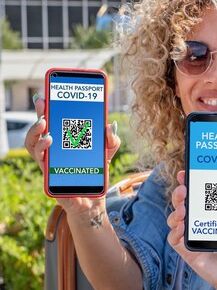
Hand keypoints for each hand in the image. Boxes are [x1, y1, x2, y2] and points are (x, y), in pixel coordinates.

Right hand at [24, 94, 121, 214]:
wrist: (94, 197)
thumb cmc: (97, 171)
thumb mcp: (109, 151)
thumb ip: (111, 139)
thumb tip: (110, 125)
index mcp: (65, 138)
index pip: (54, 119)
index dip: (49, 106)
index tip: (49, 93)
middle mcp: (53, 147)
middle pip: (39, 128)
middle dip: (39, 113)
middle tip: (43, 102)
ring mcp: (48, 160)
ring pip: (31, 143)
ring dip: (35, 131)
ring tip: (44, 123)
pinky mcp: (48, 173)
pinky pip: (39, 159)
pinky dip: (41, 148)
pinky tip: (49, 141)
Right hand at [167, 170, 216, 289]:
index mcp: (216, 214)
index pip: (200, 195)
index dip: (192, 182)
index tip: (188, 171)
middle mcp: (202, 223)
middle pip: (184, 204)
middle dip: (180, 193)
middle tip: (184, 188)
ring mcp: (194, 237)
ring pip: (176, 220)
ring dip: (175, 211)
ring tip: (183, 208)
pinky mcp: (190, 253)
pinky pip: (175, 241)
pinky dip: (175, 233)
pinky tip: (182, 227)